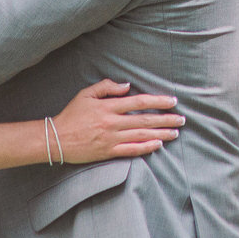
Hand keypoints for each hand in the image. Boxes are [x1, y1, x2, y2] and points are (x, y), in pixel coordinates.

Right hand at [51, 79, 183, 163]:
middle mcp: (112, 123)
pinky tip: (158, 145)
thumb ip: (106, 87)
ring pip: (142, 136)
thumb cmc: (71, 114)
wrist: (56, 139)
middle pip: (145, 120)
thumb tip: (127, 86)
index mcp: (108, 107)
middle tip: (182, 119)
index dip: (158, 101)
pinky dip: (146, 148)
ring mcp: (111, 139)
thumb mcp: (86, 94)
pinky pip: (131, 150)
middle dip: (166, 119)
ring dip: (161, 133)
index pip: (139, 102)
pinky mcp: (108, 152)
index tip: (172, 101)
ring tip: (176, 132)